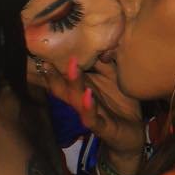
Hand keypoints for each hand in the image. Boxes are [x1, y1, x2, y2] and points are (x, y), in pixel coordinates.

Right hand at [42, 56, 144, 173]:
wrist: (132, 133)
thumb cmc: (119, 104)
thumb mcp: (112, 80)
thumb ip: (103, 64)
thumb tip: (97, 41)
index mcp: (82, 90)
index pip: (63, 78)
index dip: (52, 67)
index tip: (41, 50)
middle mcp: (81, 102)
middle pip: (63, 89)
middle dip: (54, 75)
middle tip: (46, 58)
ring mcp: (90, 116)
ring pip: (76, 101)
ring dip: (73, 85)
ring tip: (72, 67)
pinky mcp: (102, 128)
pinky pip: (92, 119)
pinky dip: (89, 108)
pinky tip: (88, 95)